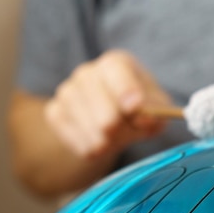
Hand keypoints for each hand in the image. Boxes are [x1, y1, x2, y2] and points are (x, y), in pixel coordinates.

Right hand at [44, 50, 170, 158]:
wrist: (114, 123)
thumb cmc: (142, 111)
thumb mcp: (158, 109)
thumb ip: (157, 112)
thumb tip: (145, 119)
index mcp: (116, 64)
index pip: (115, 69)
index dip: (125, 89)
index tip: (134, 107)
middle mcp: (87, 73)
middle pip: (98, 100)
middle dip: (117, 123)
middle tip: (127, 131)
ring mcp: (67, 92)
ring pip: (88, 125)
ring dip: (108, 140)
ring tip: (118, 138)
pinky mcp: (55, 112)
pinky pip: (75, 139)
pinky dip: (92, 148)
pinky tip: (101, 143)